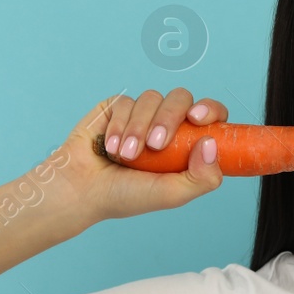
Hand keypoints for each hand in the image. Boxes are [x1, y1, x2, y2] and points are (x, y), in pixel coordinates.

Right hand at [57, 88, 229, 223]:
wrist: (82, 190)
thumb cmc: (126, 196)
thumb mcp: (171, 194)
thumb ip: (201, 178)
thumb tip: (211, 144)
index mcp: (187, 143)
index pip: (211, 115)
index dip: (210, 110)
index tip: (198, 119)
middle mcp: (167, 125)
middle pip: (182, 98)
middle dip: (168, 119)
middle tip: (155, 145)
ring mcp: (142, 114)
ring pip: (152, 98)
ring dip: (139, 128)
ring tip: (126, 156)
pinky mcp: (117, 108)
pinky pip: (126, 102)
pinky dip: (119, 127)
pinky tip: (110, 148)